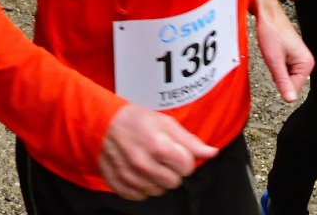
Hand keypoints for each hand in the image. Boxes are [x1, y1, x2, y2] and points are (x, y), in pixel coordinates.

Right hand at [96, 103, 217, 199]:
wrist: (102, 122)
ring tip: (148, 163)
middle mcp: (143, 163)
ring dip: (156, 180)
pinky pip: (138, 196)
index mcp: (158, 146)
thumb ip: (190, 141)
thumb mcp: (166, 123)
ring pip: (157, 191)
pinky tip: (138, 173)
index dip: (183, 159)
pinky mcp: (117, 183)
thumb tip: (213, 153)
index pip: (187, 168)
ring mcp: (129, 175)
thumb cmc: (137, 120)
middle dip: (171, 171)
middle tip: (160, 157)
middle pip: (173, 182)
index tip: (174, 151)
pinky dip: (140, 187)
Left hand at [252, 0, 312, 102]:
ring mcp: (299, 59)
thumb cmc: (271, 32)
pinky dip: (275, 64)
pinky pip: (282, 69)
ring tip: (273, 54)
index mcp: (306, 64)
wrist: (267, 14)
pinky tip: (273, 53)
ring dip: (276, 69)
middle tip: (273, 59)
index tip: (274, 67)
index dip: (280, 82)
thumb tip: (290, 100)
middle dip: (278, 75)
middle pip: (290, 83)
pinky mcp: (292, 56)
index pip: (294, 89)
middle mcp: (306, 62)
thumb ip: (283, 81)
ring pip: (285, 77)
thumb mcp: (274, 61)